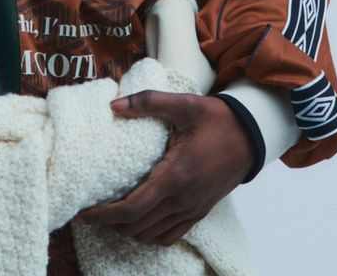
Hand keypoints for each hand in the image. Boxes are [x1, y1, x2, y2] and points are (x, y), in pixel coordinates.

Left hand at [76, 91, 253, 246]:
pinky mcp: (199, 211)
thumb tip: (114, 106)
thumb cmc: (217, 120)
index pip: (133, 208)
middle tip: (91, 211)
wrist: (251, 136)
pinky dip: (150, 233)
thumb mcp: (184, 104)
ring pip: (152, 234)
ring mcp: (192, 209)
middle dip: (110, 223)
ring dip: (128, 229)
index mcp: (175, 175)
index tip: (85, 211)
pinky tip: (139, 221)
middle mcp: (183, 199)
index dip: (105, 214)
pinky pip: (170, 234)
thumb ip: (148, 102)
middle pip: (137, 226)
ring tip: (110, 214)